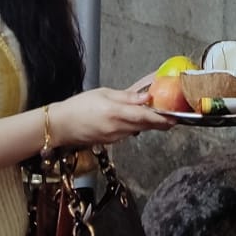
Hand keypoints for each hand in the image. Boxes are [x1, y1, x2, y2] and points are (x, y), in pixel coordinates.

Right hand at [53, 85, 171, 145]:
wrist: (60, 126)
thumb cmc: (79, 105)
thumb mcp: (103, 93)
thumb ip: (126, 96)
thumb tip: (146, 97)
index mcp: (116, 113)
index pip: (145, 116)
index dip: (162, 118)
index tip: (175, 117)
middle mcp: (118, 128)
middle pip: (146, 126)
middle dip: (161, 122)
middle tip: (173, 118)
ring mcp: (115, 137)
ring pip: (138, 130)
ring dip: (149, 124)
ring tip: (158, 115)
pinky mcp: (111, 142)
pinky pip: (128, 133)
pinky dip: (136, 127)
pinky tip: (136, 120)